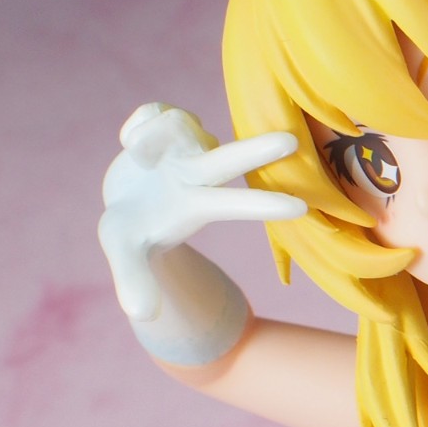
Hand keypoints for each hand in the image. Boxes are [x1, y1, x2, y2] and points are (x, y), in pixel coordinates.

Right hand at [98, 103, 304, 321]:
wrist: (126, 200)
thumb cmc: (133, 232)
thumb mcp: (125, 253)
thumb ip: (134, 281)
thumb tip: (141, 314)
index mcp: (199, 205)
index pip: (236, 205)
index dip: (263, 206)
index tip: (301, 209)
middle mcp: (201, 172)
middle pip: (232, 159)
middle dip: (257, 150)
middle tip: (291, 141)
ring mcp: (187, 145)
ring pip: (179, 123)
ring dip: (151, 136)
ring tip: (134, 154)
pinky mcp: (167, 122)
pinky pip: (156, 112)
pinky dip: (139, 124)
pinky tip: (129, 143)